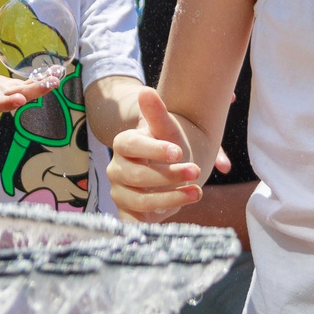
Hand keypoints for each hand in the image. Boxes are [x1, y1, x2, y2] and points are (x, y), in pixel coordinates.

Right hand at [107, 89, 219, 219]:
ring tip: (196, 192)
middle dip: (168, 175)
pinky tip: (175, 214)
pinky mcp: (128, 212)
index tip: (178, 151)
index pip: (130, 145)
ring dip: (170, 198)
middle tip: (196, 171)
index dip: (153, 149)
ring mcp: (121, 192)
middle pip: (135, 176)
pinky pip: (134, 222)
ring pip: (139, 200)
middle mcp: (117, 169)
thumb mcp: (167, 128)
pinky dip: (152, 221)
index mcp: (123, 144)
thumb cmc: (167, 145)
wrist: (169, 168)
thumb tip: (146, 92)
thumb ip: (157, 112)